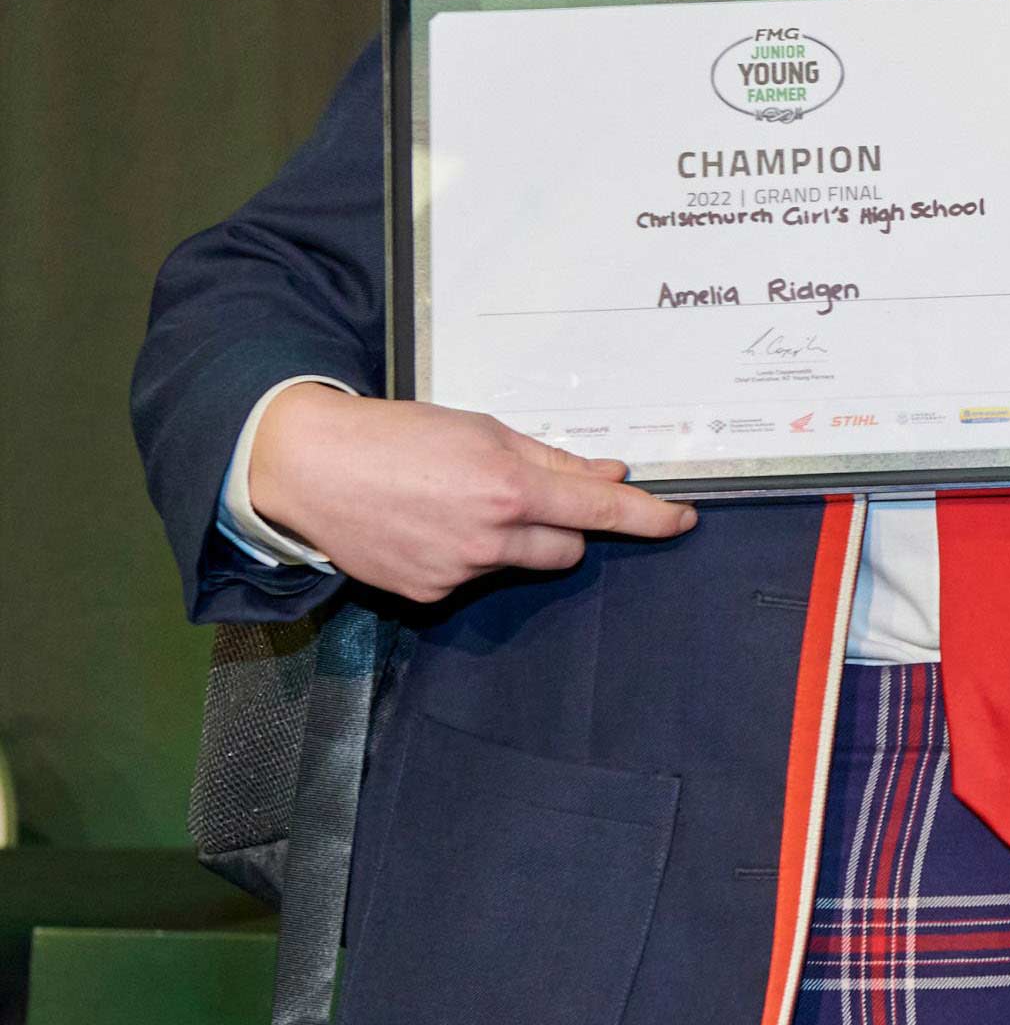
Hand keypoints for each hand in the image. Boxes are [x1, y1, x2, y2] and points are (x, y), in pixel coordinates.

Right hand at [244, 383, 695, 602]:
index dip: (649, 517)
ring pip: (520, 563)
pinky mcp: (429, 594)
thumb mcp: (483, 430)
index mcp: (511, 487)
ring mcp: (459, 572)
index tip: (683, 521)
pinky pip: (473, 578)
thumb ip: (550, 458)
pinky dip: (466, 556)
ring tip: (458, 506)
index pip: (602, 509)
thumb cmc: (398, 436)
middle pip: (569, 548)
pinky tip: (428, 527)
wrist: (312, 466)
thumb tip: (608, 472)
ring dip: (512, 541)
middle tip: (526, 497)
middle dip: (565, 527)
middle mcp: (491, 537)